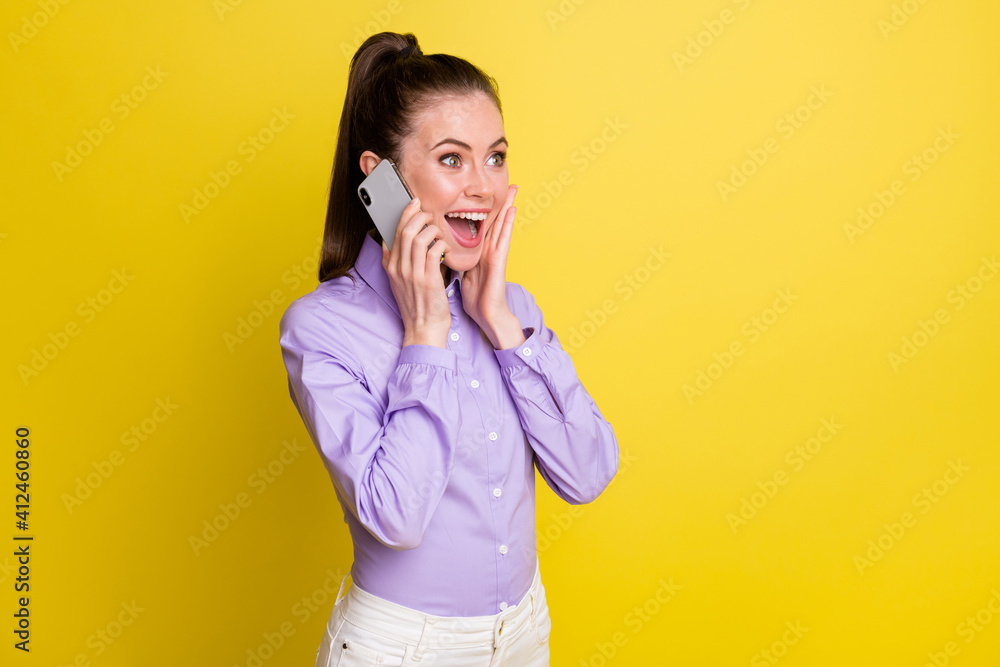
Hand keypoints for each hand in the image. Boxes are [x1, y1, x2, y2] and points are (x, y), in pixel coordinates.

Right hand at [381, 197, 452, 347]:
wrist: (424, 329)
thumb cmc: (417, 305)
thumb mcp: (399, 282)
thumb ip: (396, 261)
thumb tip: (394, 240)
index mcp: (390, 267)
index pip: (394, 232)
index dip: (404, 214)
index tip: (413, 204)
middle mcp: (398, 269)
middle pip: (405, 231)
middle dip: (418, 215)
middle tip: (429, 212)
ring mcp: (412, 274)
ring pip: (418, 238)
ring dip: (431, 229)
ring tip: (439, 231)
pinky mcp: (428, 280)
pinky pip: (433, 251)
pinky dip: (441, 244)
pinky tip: (446, 248)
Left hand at [461, 184, 519, 346]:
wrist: (486, 314)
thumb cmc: (477, 297)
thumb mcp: (464, 273)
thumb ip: (459, 259)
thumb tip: (446, 249)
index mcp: (480, 252)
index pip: (483, 226)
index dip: (485, 210)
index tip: (485, 195)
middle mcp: (489, 250)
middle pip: (495, 221)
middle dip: (501, 203)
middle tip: (508, 183)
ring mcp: (496, 254)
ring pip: (502, 225)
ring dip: (508, 206)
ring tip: (513, 189)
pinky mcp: (499, 260)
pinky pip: (504, 238)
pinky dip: (508, 223)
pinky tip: (512, 210)